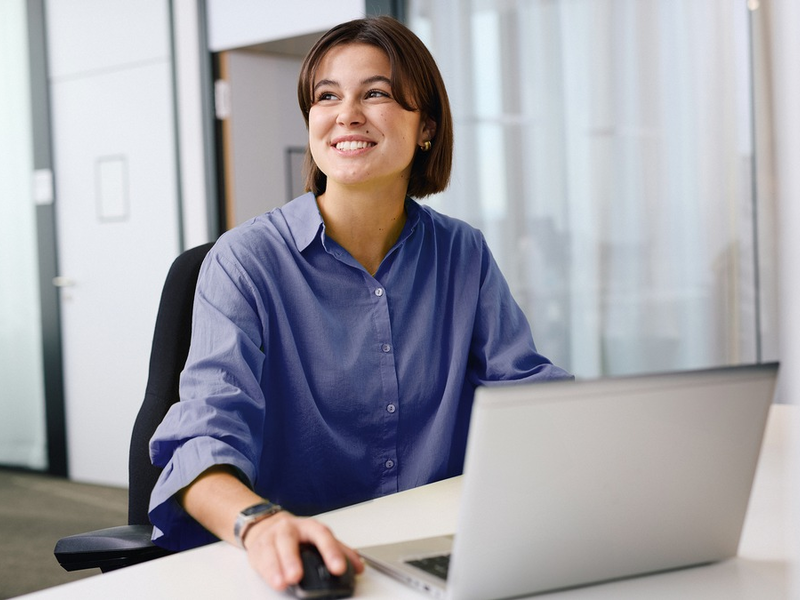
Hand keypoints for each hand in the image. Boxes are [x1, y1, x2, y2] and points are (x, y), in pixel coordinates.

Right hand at [242, 510, 364, 590]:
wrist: (268, 525)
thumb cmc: (298, 534)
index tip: (338, 568)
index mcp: (309, 526)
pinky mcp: (258, 550)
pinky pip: (261, 561)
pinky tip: (274, 582)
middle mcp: (289, 529)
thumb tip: (359, 566)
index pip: (322, 535)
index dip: (331, 551)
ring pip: (272, 550)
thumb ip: (340, 551)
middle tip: (297, 576)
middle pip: (289, 541)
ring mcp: (271, 538)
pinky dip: (267, 573)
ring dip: (276, 568)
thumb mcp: (319, 538)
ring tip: (283, 582)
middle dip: (292, 559)